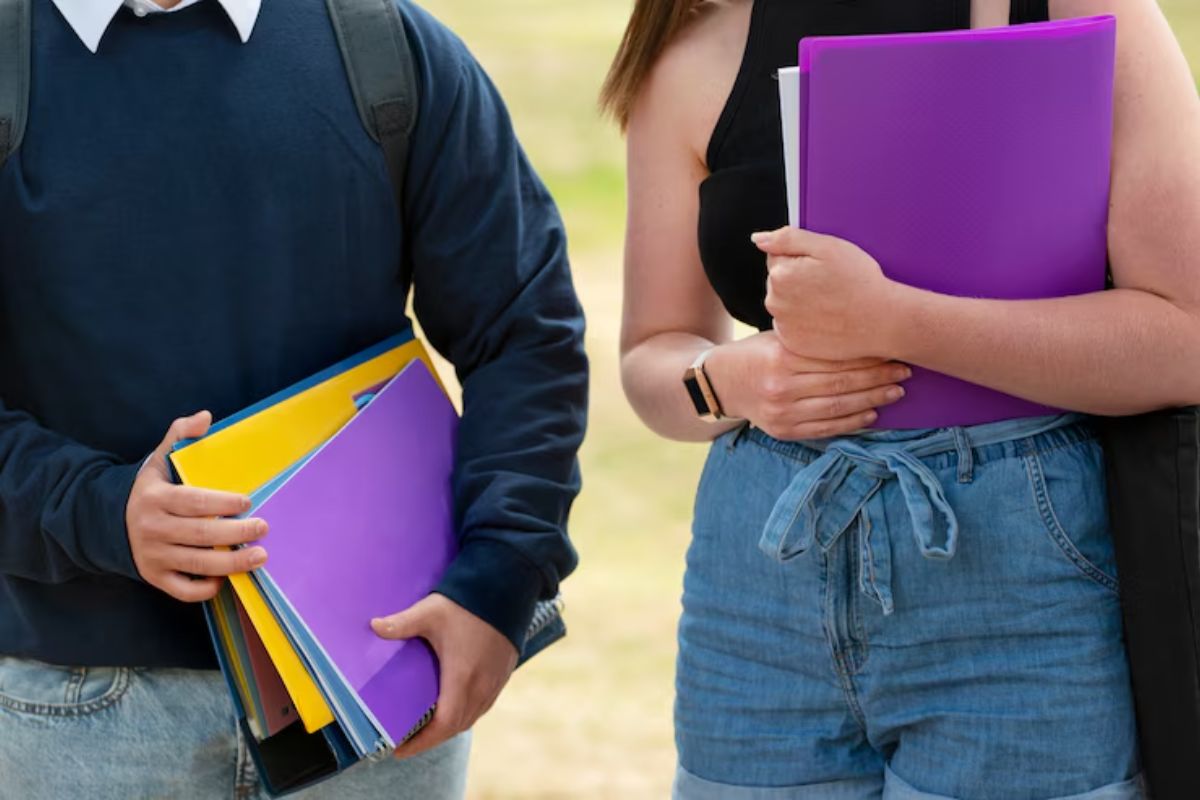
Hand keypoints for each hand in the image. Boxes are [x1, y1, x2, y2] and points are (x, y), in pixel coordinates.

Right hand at [126, 411, 267, 601]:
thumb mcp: (157, 458)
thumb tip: (205, 417)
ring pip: (197, 563)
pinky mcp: (155, 577)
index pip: (194, 502)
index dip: (223, 502)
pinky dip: (205, 588)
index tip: (248, 501)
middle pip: (201, 534)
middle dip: (236, 533)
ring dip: (231, 563)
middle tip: (263, 528)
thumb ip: (179, 435)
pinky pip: (183, 589)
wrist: (109, 522)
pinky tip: (225, 578)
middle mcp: (152, 529)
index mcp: (155, 499)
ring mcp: (153, 556)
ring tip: (260, 556)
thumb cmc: (150, 489)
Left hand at [372, 593, 517, 759]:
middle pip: (456, 727)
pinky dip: (465, 713)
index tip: (400, 750)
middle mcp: (481, 686)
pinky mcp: (502, 675)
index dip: (421, 742)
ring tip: (428, 727)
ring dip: (449, 727)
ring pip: (471, 718)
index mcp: (462, 678)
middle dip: (432, 738)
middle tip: (408, 741)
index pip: (443, 725)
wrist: (509, 588)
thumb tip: (373, 626)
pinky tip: (453, 705)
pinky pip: (482, 705)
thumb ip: (402, 623)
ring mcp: (495, 682)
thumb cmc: (468, 602)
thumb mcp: (431, 612)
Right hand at [705, 331, 910, 439]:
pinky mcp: (783, 431)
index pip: (834, 358)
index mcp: (781, 357)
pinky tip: (871, 414)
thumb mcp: (777, 338)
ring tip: (896, 392)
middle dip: (877, 378)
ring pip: (837, 407)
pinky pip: (825, 429)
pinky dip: (851, 421)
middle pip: (841, 383)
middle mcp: (782, 387)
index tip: (892, 350)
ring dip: (872, 400)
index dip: (867, 356)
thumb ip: (811, 339)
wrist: (720, 384)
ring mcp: (782, 413)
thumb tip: (860, 333)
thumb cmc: (755, 353)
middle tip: (904, 371)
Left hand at [753, 226, 903, 360]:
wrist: (882, 320)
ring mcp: (783, 326)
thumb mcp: (827, 247)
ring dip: (800, 303)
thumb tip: (758, 239)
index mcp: (780, 274)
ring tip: (830, 304)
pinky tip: (825, 320)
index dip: (802, 260)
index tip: (823, 268)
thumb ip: (788, 239)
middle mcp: (774, 302)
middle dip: (798, 281)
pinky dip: (804, 324)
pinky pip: (793, 327)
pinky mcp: (793, 344)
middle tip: (829, 286)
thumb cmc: (859, 281)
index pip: (777, 258)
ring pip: (785, 305)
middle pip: (779, 283)